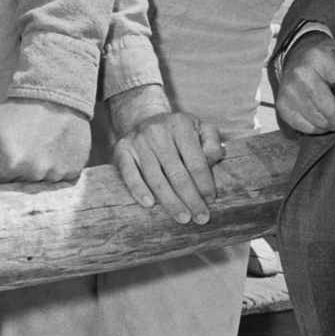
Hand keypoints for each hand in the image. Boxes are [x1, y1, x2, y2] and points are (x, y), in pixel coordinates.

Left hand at [0, 98, 91, 187]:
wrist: (54, 92)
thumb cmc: (14, 113)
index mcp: (10, 163)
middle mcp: (35, 172)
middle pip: (15, 190)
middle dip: (12, 176)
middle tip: (18, 150)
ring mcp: (57, 173)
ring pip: (37, 187)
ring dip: (34, 174)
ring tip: (36, 147)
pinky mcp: (74, 171)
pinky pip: (58, 183)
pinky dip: (53, 171)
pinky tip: (52, 151)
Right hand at [109, 90, 224, 224]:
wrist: (144, 118)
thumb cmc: (178, 131)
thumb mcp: (200, 128)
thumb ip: (212, 143)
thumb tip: (212, 159)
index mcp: (180, 124)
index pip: (195, 161)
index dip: (204, 183)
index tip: (210, 201)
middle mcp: (157, 131)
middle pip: (176, 173)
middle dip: (191, 198)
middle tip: (200, 218)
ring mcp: (138, 141)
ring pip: (155, 177)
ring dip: (170, 201)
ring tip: (182, 217)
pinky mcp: (121, 150)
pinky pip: (128, 173)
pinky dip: (138, 190)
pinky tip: (149, 204)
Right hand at [274, 34, 334, 135]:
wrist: (297, 54)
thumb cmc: (325, 57)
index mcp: (318, 58)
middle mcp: (300, 74)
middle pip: (329, 111)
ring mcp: (289, 90)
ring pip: (318, 122)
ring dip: (331, 125)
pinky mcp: (282, 105)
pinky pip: (305, 127)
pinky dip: (316, 127)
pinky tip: (321, 118)